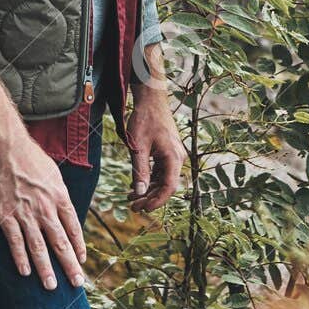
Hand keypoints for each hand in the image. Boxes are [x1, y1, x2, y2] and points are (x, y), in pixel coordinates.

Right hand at [0, 132, 87, 289]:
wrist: (8, 148)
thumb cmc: (32, 159)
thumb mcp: (55, 175)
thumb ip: (60, 195)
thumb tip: (65, 211)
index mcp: (60, 197)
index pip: (73, 229)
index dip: (78, 247)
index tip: (82, 262)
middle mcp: (46, 209)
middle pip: (60, 243)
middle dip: (69, 265)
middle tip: (77, 283)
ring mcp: (26, 214)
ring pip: (38, 247)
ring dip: (46, 269)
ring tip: (51, 286)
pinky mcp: (6, 215)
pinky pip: (15, 241)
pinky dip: (20, 258)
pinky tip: (25, 272)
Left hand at [128, 71, 185, 211]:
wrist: (151, 99)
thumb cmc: (145, 119)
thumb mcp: (138, 146)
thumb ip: (139, 170)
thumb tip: (139, 193)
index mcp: (174, 157)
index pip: (169, 187)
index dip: (157, 201)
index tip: (143, 209)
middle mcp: (177, 158)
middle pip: (167, 186)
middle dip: (150, 198)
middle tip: (132, 207)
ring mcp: (174, 155)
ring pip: (163, 180)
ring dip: (148, 190)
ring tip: (131, 199)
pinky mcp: (168, 152)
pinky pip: (161, 171)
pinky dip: (149, 180)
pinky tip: (136, 185)